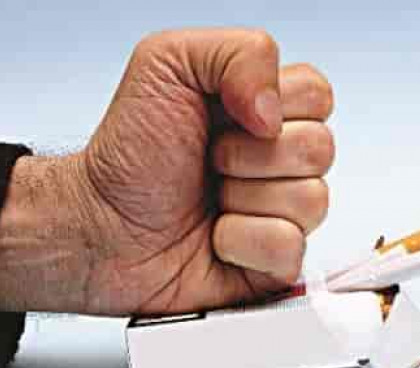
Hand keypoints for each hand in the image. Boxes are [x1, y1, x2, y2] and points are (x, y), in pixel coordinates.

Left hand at [0, 29, 334, 314]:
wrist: (99, 226)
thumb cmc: (129, 153)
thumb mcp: (167, 63)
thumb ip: (241, 53)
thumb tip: (276, 112)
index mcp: (266, 111)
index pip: (319, 95)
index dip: (274, 105)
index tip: (225, 116)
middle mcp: (280, 161)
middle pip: (320, 149)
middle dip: (250, 156)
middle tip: (209, 162)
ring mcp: (281, 213)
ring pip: (311, 201)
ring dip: (244, 200)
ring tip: (209, 202)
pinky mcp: (276, 262)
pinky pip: (289, 248)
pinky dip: (241, 242)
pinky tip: (215, 239)